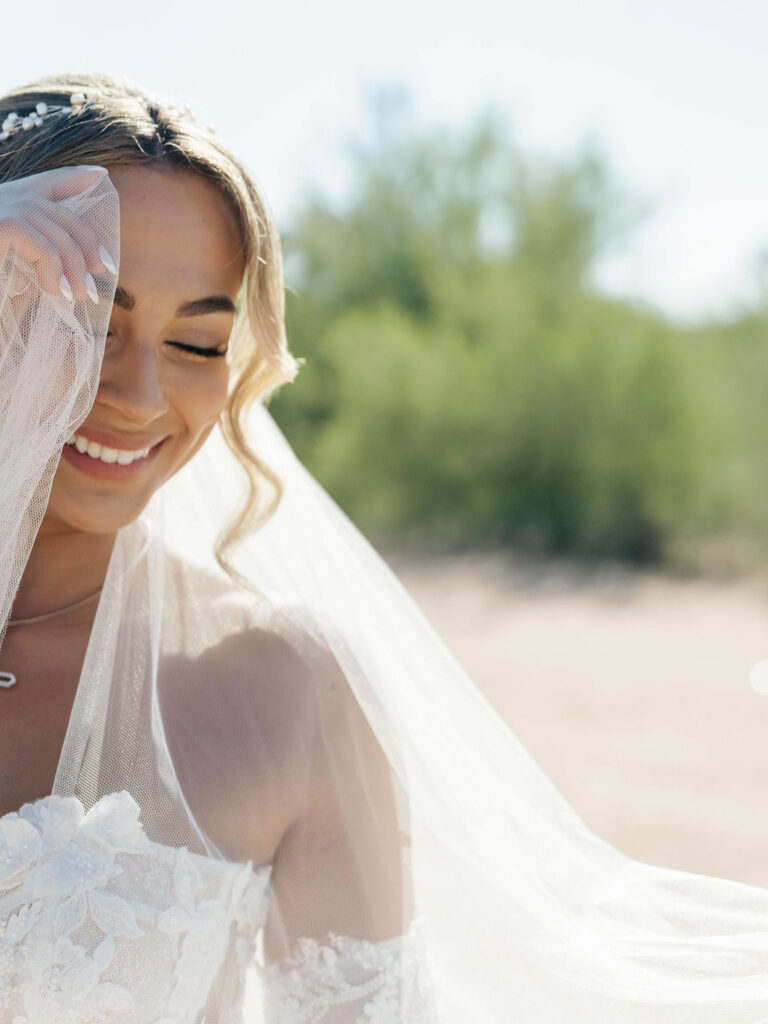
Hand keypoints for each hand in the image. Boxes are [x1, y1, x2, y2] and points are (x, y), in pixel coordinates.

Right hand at [0, 164, 116, 302]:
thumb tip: (81, 263)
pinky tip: (55, 291)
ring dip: (76, 269)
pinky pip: (45, 248)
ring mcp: (1, 205)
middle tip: (101, 276)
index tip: (99, 175)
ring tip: (79, 295)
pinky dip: (55, 273)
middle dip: (88, 244)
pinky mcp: (1, 224)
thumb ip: (43, 259)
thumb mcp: (19, 272)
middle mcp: (4, 196)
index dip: (74, 177)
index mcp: (7, 202)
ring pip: (59, 235)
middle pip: (63, 214)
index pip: (47, 182)